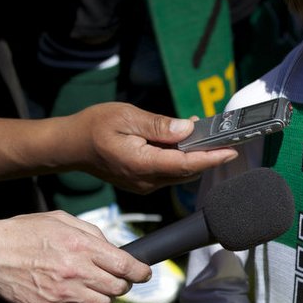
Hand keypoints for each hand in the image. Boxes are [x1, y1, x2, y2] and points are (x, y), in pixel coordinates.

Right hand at [0, 211, 151, 302]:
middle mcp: (76, 270)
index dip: (140, 272)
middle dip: (122, 285)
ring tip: (97, 290)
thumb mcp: (61, 219)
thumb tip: (112, 248)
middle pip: (118, 288)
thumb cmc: (24, 232)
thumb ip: (91, 233)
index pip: (125, 265)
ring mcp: (64, 292)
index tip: (144, 273)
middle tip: (116, 280)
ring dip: (105, 299)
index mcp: (82, 246)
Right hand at [71, 102, 237, 193]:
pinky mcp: (143, 183)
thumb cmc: (94, 127)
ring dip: (193, 156)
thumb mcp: (127, 117)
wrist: (70, 146)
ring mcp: (145, 185)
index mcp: (142, 164)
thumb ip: (159, 126)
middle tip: (221, 135)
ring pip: (180, 173)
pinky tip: (180, 141)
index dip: (211, 158)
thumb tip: (187, 130)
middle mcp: (146, 181)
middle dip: (207, 154)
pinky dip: (180, 158)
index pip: (186, 163)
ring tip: (200, 133)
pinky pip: (169, 173)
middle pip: (188, 170)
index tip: (231, 151)